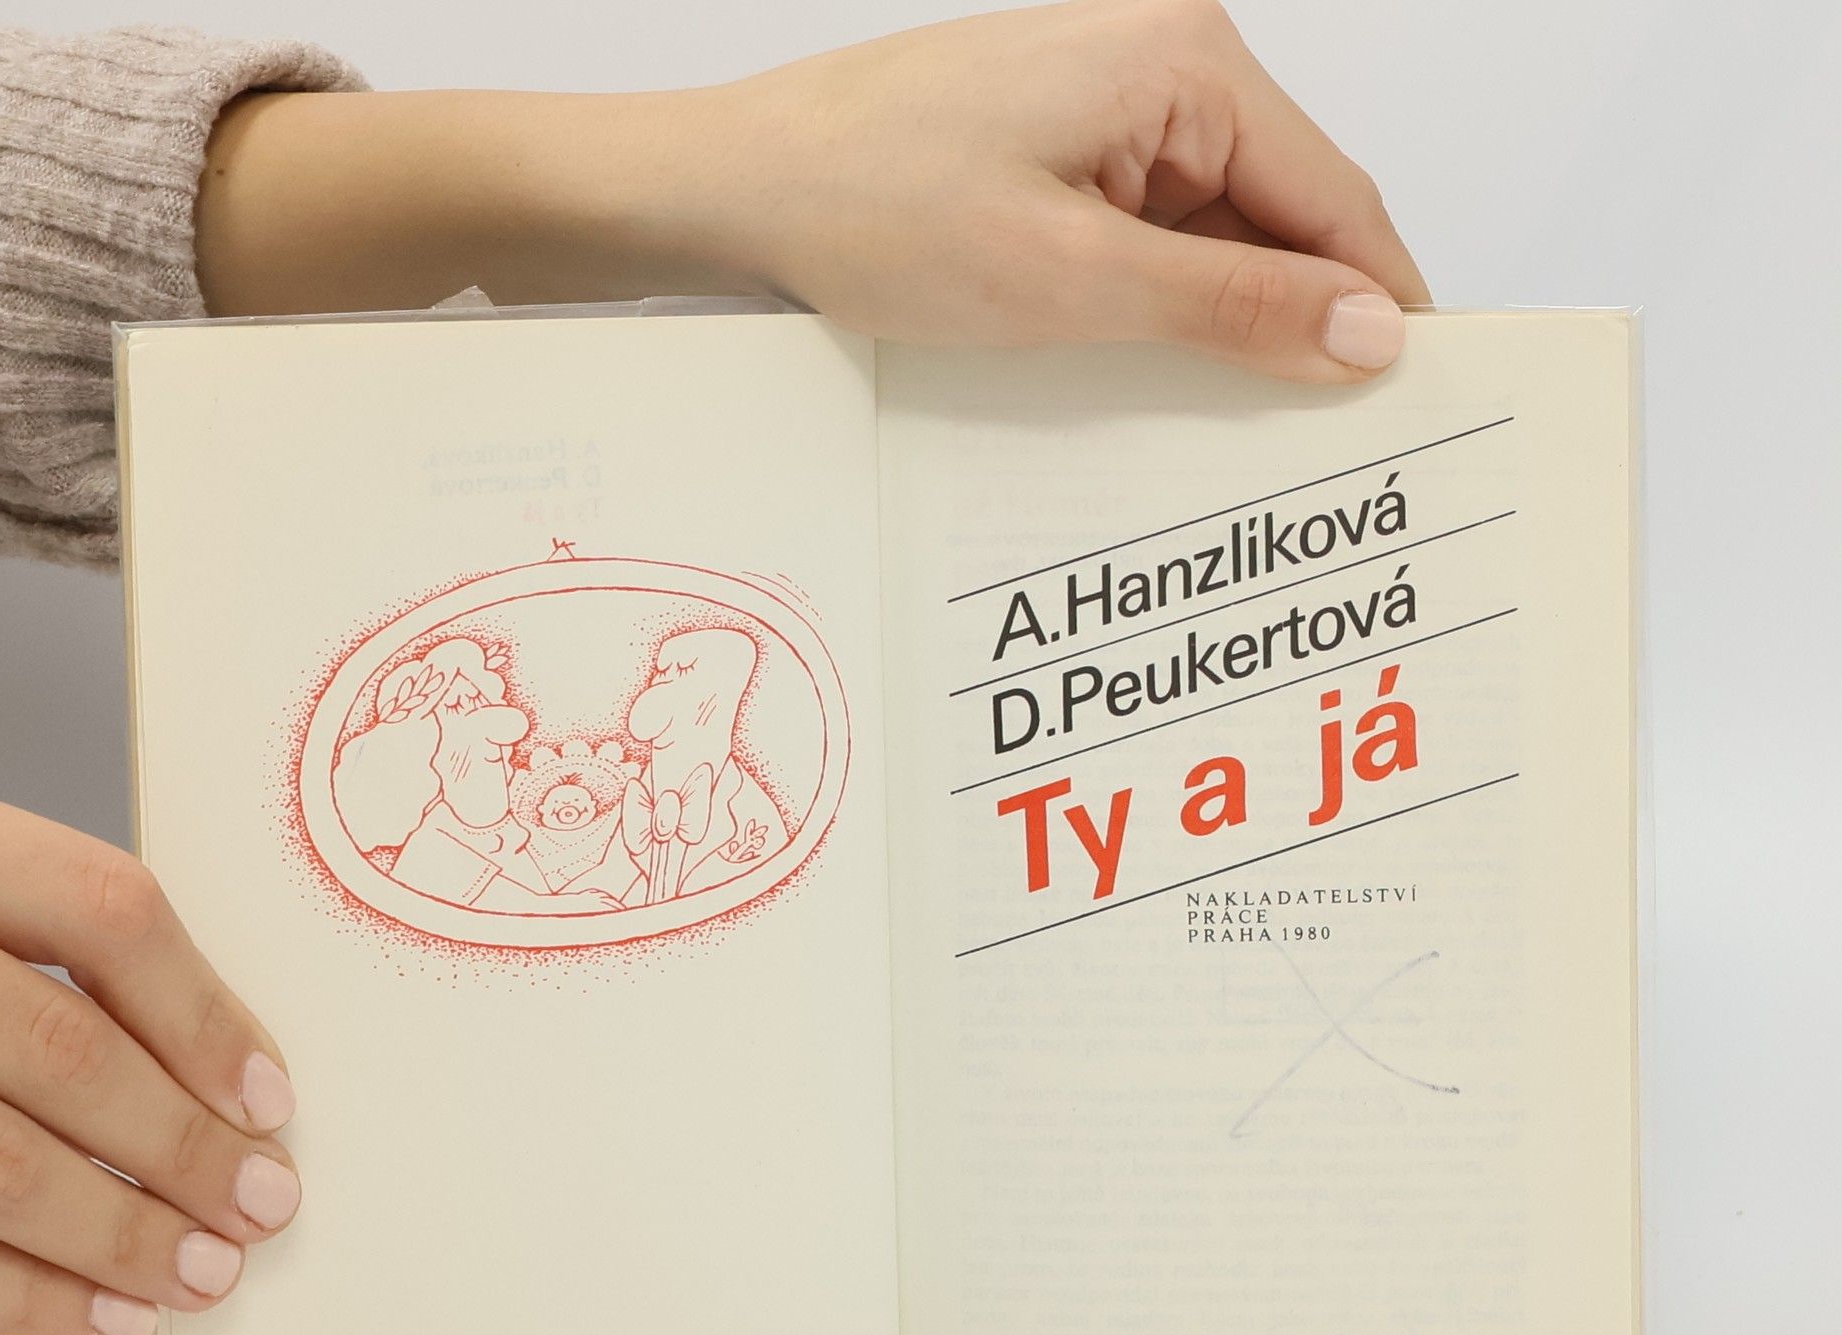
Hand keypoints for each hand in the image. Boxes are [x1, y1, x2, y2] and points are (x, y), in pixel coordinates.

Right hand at [0, 775, 299, 1334]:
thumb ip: (47, 953)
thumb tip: (222, 1080)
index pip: (94, 908)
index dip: (200, 1013)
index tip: (269, 1099)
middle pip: (55, 1046)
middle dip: (179, 1146)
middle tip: (260, 1205)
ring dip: (117, 1236)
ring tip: (199, 1275)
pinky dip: (20, 1297)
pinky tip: (101, 1316)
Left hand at [196, 1, 1426, 383]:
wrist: (733, 190)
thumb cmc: (875, 212)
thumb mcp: (1074, 284)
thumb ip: (1233, 310)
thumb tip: (1373, 336)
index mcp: (1189, 66)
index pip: (1339, 200)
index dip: (1382, 310)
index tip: (1417, 409)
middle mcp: (1165, 66)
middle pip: (1285, 218)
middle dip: (1304, 329)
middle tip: (1329, 453)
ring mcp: (1110, 107)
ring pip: (1217, 235)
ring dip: (1229, 328)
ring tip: (1245, 438)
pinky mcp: (1062, 148)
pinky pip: (1150, 237)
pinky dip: (1164, 308)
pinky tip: (1160, 383)